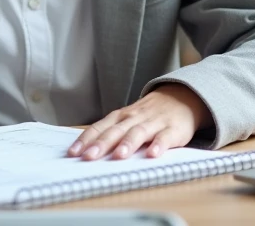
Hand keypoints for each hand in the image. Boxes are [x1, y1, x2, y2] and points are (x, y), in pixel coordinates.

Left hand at [68, 84, 210, 160]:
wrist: (181, 97)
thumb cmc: (149, 114)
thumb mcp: (128, 119)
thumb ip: (111, 132)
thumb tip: (87, 151)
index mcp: (121, 117)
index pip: (100, 127)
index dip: (86, 140)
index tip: (73, 152)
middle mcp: (134, 118)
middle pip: (116, 131)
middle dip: (101, 144)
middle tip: (88, 157)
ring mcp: (154, 123)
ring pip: (139, 132)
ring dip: (128, 144)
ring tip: (119, 156)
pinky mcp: (173, 130)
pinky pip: (165, 138)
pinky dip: (159, 145)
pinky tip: (153, 155)